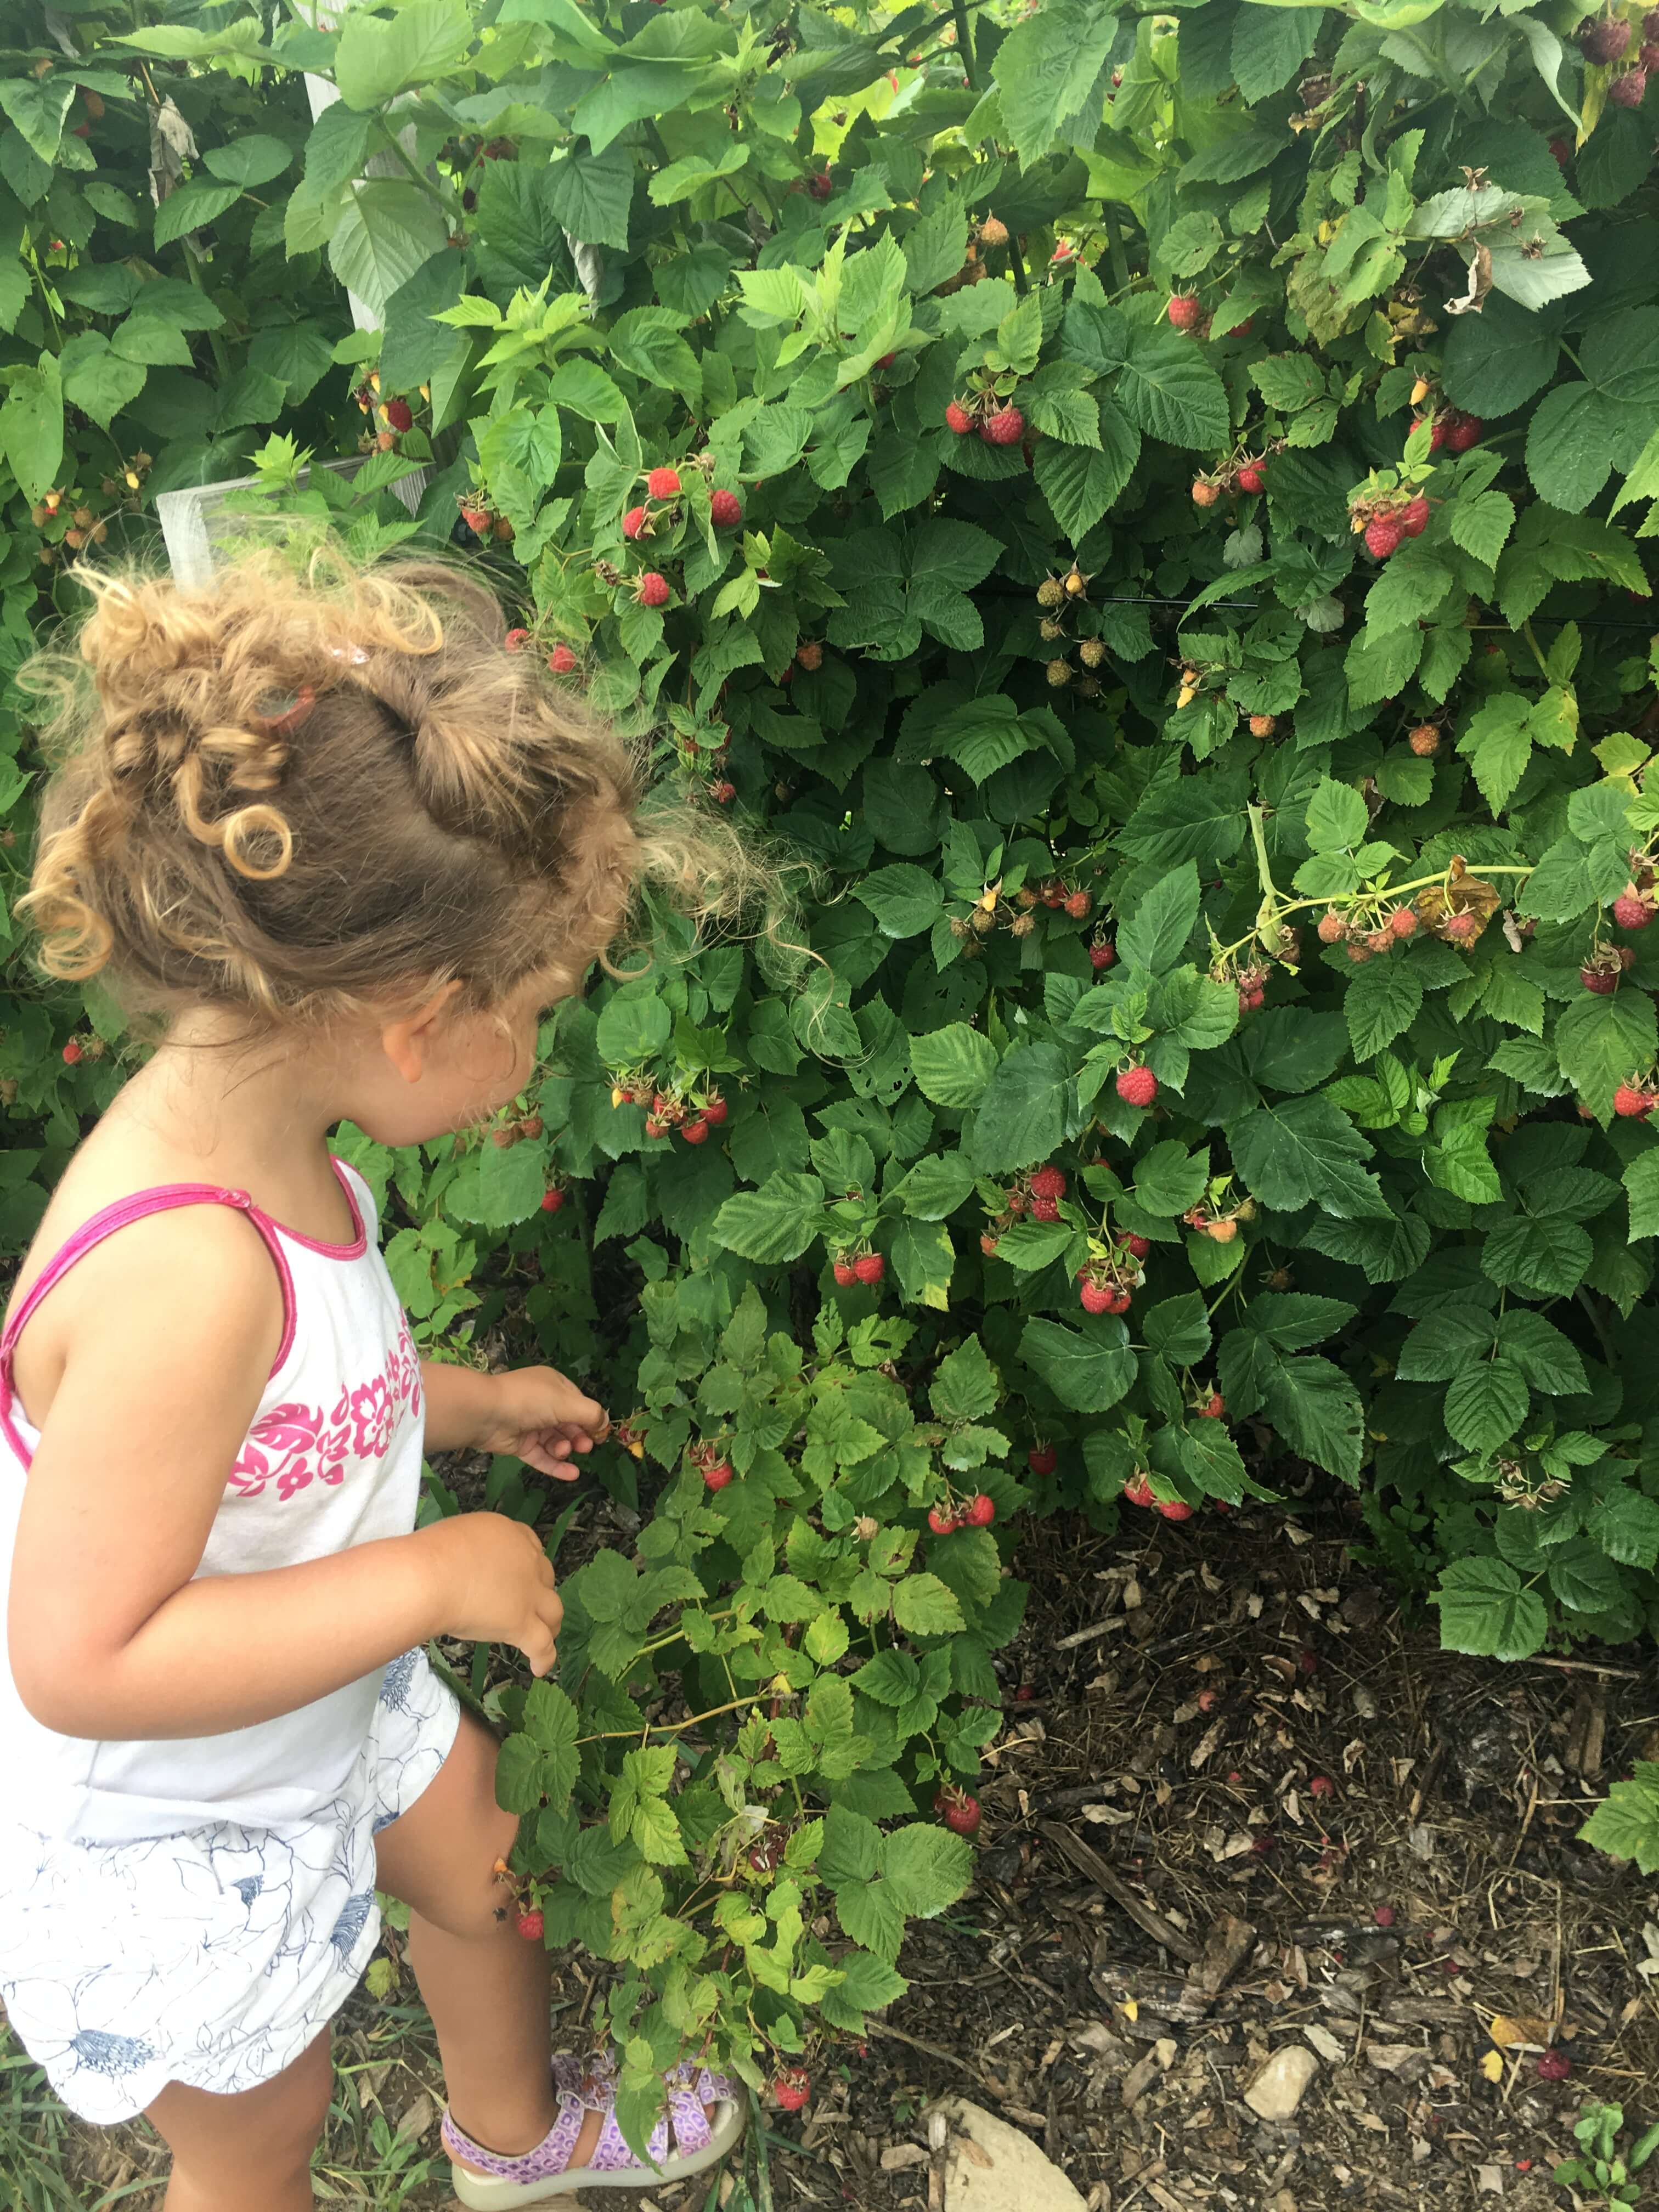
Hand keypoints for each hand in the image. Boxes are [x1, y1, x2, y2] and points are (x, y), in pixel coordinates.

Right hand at [418, 1514, 563, 1674]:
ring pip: (554, 1610)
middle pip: (546, 1578)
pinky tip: (539, 1669)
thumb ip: (473, 1552)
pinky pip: (541, 1644)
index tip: (521, 1575)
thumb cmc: (432, 1555)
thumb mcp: (459, 1538)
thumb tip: (465, 1568)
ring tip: (547, 1635)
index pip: (531, 1547)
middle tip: (529, 1605)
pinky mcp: (521, 1623)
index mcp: (510, 1535)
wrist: (431, 1577)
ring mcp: (528, 1594)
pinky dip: (544, 1658)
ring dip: (552, 1623)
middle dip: (540, 1591)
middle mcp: (527, 1562)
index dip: (529, 1564)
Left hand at [470, 1366, 609, 1479]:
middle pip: (568, 1424)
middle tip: (585, 1447)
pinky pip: (542, 1456)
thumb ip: (590, 1413)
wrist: (486, 1413)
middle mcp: (542, 1404)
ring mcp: (530, 1425)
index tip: (601, 1434)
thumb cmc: (530, 1400)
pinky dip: (556, 1466)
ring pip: (555, 1441)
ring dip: (565, 1449)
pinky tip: (571, 1475)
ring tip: (566, 1452)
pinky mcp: (520, 1444)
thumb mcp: (566, 1401)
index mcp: (554, 1386)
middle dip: (579, 1436)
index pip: (578, 1403)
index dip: (590, 1418)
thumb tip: (605, 1424)